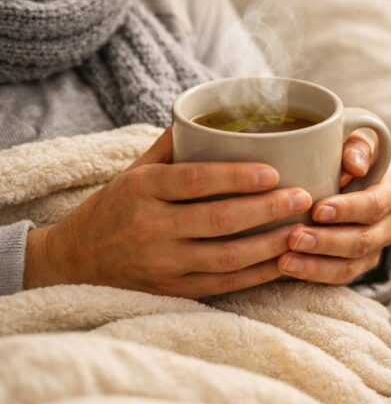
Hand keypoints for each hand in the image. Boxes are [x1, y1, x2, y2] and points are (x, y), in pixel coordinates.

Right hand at [23, 129, 311, 297]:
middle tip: (303, 197)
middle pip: (218, 220)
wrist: (75, 260)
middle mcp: (150, 228)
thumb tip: (216, 112)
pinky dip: (259, 275)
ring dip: (270, 245)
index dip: (237, 177)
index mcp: (142, 189)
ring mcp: (162, 264)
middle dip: (267, 210)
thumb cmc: (117, 206)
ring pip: (227, 257)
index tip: (274, 171)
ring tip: (303, 230)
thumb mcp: (136, 170)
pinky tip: (286, 261)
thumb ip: (174, 144)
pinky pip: (225, 284)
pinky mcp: (174, 291)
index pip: (195, 181)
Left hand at [278, 131, 390, 283]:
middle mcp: (385, 226)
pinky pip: (337, 278)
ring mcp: (371, 251)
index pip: (374, 206)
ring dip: (316, 264)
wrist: (337, 186)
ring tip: (285, 260)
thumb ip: (356, 146)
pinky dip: (312, 275)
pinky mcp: (353, 268)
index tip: (317, 209)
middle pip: (362, 240)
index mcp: (388, 194)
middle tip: (294, 237)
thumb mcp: (350, 144)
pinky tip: (286, 268)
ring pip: (349, 266)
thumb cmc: (340, 159)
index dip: (348, 210)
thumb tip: (356, 164)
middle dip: (327, 241)